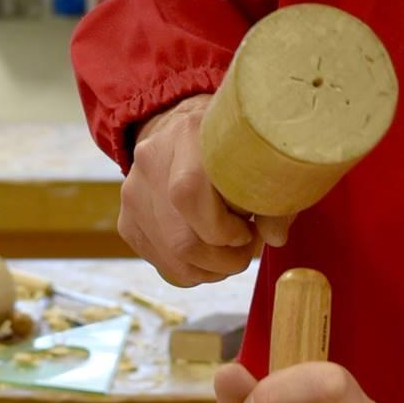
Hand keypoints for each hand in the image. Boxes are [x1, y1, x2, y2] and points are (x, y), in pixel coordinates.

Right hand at [119, 97, 290, 285]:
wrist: (182, 133)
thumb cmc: (232, 149)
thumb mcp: (261, 159)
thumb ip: (274, 196)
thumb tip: (275, 237)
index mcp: (187, 134)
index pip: (189, 192)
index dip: (224, 228)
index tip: (248, 231)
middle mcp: (151, 161)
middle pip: (180, 239)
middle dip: (223, 260)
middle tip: (244, 251)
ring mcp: (133, 193)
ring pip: (171, 259)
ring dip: (210, 269)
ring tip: (229, 252)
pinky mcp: (128, 221)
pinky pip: (162, 263)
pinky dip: (193, 269)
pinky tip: (209, 252)